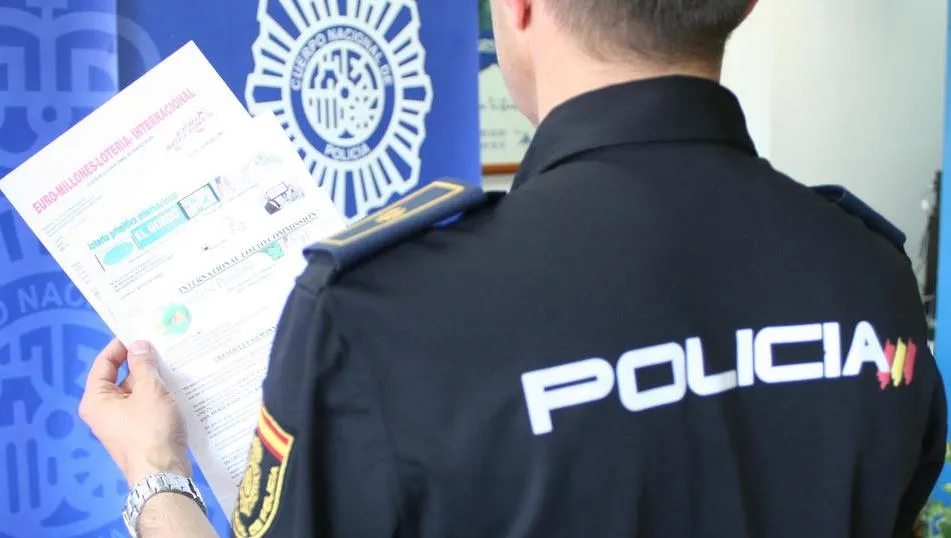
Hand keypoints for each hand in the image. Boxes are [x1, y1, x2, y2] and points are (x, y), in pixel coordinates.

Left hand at [79, 339, 191, 485]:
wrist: (162, 473)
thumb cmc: (150, 429)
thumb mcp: (149, 390)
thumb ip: (144, 364)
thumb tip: (139, 345)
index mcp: (96, 399)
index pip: (104, 363)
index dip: (121, 346)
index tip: (142, 332)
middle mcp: (102, 411)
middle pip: (120, 377)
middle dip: (141, 363)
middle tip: (164, 347)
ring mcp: (120, 424)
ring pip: (135, 393)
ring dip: (152, 380)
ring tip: (175, 364)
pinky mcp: (137, 433)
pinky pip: (144, 407)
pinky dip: (157, 396)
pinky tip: (177, 388)